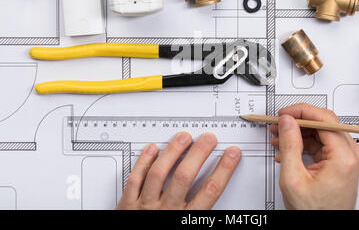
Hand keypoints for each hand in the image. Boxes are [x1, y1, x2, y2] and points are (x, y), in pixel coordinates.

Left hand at [117, 132, 240, 209]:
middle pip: (186, 177)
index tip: (231, 155)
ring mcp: (145, 207)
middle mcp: (165, 212)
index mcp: (184, 222)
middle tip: (208, 139)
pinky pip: (135, 179)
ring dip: (173, 152)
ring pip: (159, 173)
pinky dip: (143, 162)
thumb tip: (224, 215)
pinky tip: (152, 149)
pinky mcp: (126, 205)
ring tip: (183, 137)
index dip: (223, 170)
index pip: (209, 191)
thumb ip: (202, 220)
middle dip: (199, 154)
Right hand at [270, 104, 358, 209]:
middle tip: (279, 124)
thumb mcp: (293, 178)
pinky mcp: (340, 161)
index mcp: (344, 157)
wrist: (323, 228)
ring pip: (321, 132)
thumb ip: (289, 145)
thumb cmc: (315, 212)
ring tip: (279, 138)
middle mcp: (350, 155)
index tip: (285, 113)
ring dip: (298, 132)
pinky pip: (321, 143)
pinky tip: (287, 149)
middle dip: (297, 122)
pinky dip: (303, 143)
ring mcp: (347, 158)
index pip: (325, 119)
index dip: (301, 111)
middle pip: (323, 123)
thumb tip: (287, 121)